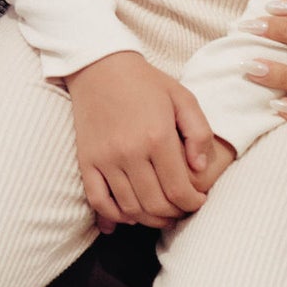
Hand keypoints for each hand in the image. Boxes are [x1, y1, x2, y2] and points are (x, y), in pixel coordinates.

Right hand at [65, 50, 228, 227]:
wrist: (100, 67)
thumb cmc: (146, 83)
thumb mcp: (183, 98)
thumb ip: (199, 133)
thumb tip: (199, 169)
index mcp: (157, 136)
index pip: (179, 190)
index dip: (193, 203)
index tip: (198, 201)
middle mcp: (130, 152)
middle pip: (156, 205)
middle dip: (174, 215)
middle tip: (182, 209)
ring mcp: (105, 159)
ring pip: (130, 208)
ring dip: (149, 219)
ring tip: (161, 213)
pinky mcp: (87, 161)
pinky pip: (99, 201)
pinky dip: (115, 215)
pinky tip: (130, 214)